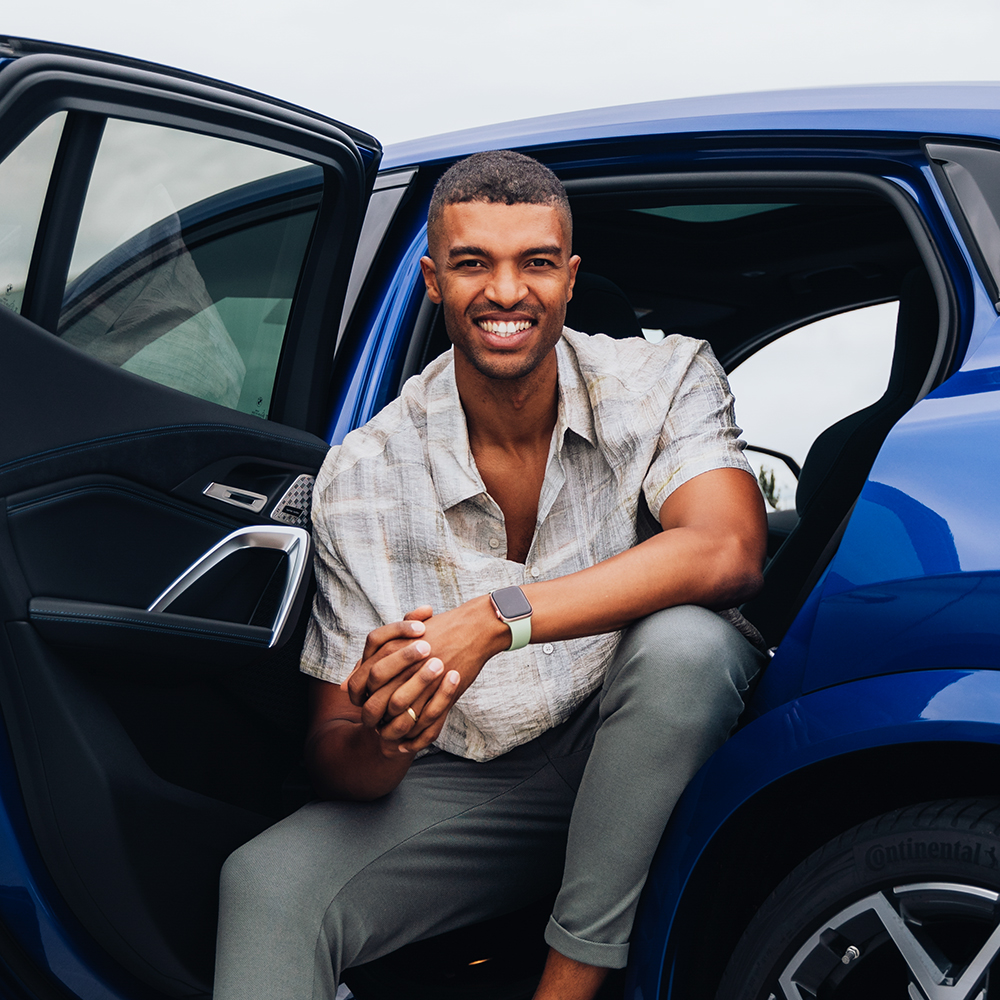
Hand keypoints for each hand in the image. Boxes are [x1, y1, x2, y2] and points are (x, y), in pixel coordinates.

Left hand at [342, 607, 457, 754]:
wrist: (472, 629)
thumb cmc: (437, 630)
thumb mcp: (401, 637)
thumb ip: (370, 661)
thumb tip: (343, 685)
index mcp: (387, 650)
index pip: (359, 684)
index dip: (358, 699)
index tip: (366, 704)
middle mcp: (401, 666)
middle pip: (374, 703)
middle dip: (373, 718)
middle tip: (377, 723)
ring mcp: (421, 681)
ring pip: (397, 715)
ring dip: (393, 729)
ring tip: (393, 735)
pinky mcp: (439, 693)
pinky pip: (422, 722)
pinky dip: (413, 737)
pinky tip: (408, 743)